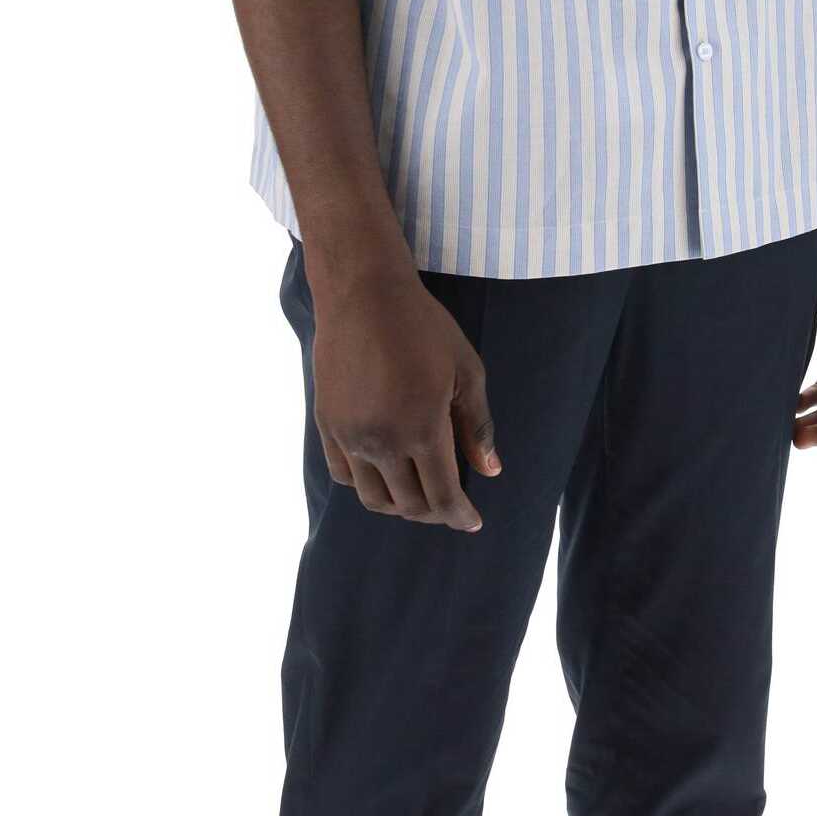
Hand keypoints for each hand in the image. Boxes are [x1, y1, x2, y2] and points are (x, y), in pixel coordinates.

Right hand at [310, 267, 500, 529]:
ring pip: (374, 498)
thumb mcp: (466, 370)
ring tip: (418, 496)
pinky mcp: (327, 425)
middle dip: (435, 514)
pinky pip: (344, 475)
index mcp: (421, 429)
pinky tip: (383, 475)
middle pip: (409, 504)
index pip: (443, 496)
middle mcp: (382, 442)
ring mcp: (349, 436)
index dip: (460, 516)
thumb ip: (476, 425)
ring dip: (400, 506)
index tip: (473, 522)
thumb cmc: (423, 326)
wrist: (363, 295)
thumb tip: (489, 472)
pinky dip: (367, 485)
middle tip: (451, 506)